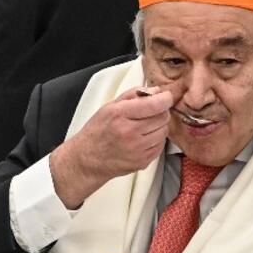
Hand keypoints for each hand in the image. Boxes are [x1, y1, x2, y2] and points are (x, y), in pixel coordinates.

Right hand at [50, 86, 173, 207]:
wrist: (87, 160)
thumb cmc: (97, 132)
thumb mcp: (109, 107)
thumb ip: (133, 95)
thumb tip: (156, 91)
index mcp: (120, 114)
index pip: (155, 104)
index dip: (165, 98)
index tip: (166, 97)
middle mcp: (129, 132)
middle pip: (162, 117)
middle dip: (160, 112)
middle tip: (151, 112)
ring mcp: (137, 149)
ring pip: (164, 131)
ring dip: (158, 127)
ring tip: (144, 127)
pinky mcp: (142, 161)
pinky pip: (160, 146)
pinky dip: (155, 140)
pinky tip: (142, 139)